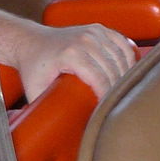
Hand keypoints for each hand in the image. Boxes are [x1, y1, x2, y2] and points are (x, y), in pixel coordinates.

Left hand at [11, 23, 134, 98]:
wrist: (31, 41)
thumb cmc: (33, 66)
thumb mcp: (34, 89)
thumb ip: (47, 109)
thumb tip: (58, 131)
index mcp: (71, 53)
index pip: (100, 78)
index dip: (107, 95)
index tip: (108, 109)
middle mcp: (85, 40)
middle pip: (113, 69)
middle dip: (117, 88)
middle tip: (116, 103)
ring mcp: (94, 32)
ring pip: (121, 57)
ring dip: (126, 74)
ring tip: (124, 89)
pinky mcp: (100, 29)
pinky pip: (123, 45)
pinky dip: (128, 58)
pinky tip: (127, 70)